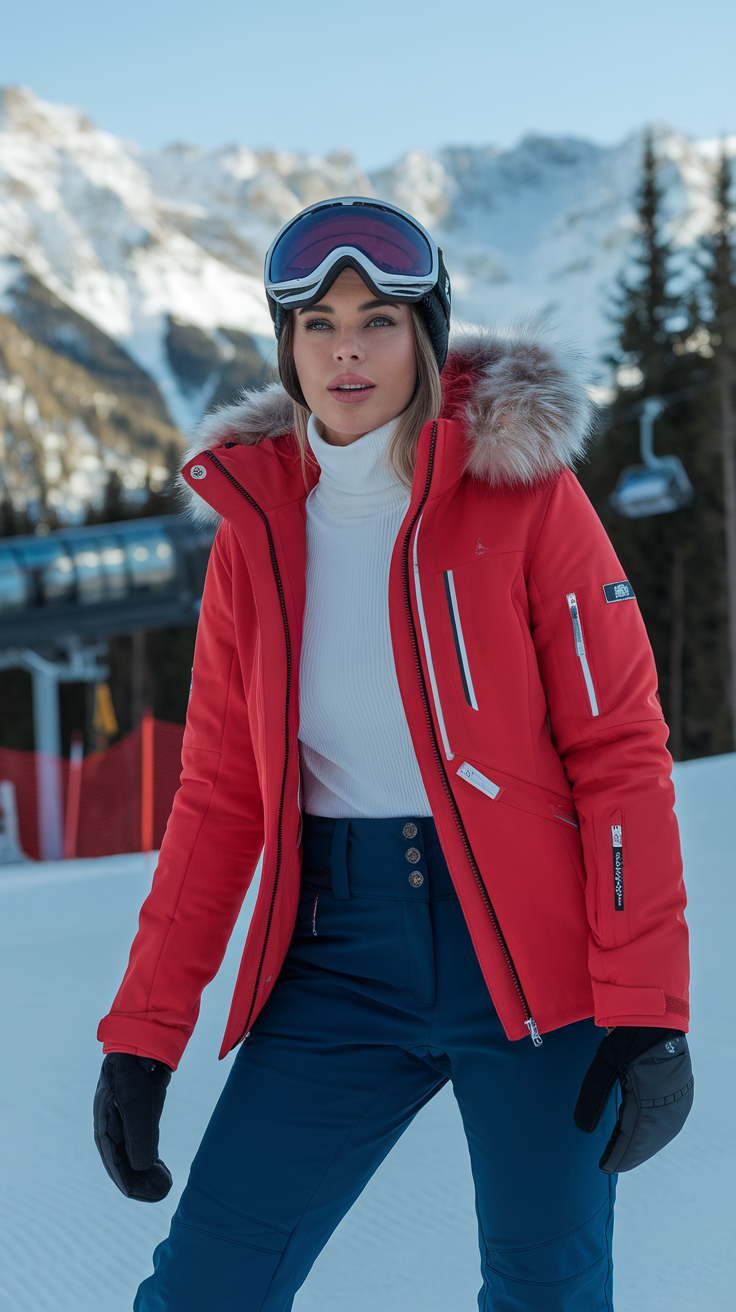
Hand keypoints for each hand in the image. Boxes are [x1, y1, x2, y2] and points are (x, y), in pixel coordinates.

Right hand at [94, 1053, 172, 1200]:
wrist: (143, 1043)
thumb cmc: (134, 1071)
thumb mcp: (137, 1104)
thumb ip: (139, 1135)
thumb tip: (142, 1169)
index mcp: (103, 1125)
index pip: (112, 1161)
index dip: (125, 1180)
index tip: (137, 1195)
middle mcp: (112, 1126)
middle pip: (122, 1162)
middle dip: (139, 1180)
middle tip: (161, 1193)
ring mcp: (125, 1121)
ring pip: (133, 1155)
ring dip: (146, 1172)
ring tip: (165, 1184)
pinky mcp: (139, 1115)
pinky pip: (143, 1144)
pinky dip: (150, 1158)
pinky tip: (161, 1167)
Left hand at [574, 1027, 692, 1171]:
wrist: (656, 1014)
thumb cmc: (627, 1037)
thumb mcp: (604, 1065)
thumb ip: (593, 1098)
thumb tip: (582, 1130)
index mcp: (648, 1103)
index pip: (630, 1141)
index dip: (616, 1156)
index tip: (603, 1167)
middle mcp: (668, 1107)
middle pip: (646, 1142)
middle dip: (629, 1154)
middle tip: (611, 1163)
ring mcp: (680, 1101)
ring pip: (660, 1135)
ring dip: (643, 1145)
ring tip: (625, 1153)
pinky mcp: (684, 1093)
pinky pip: (670, 1122)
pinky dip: (656, 1132)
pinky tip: (645, 1134)